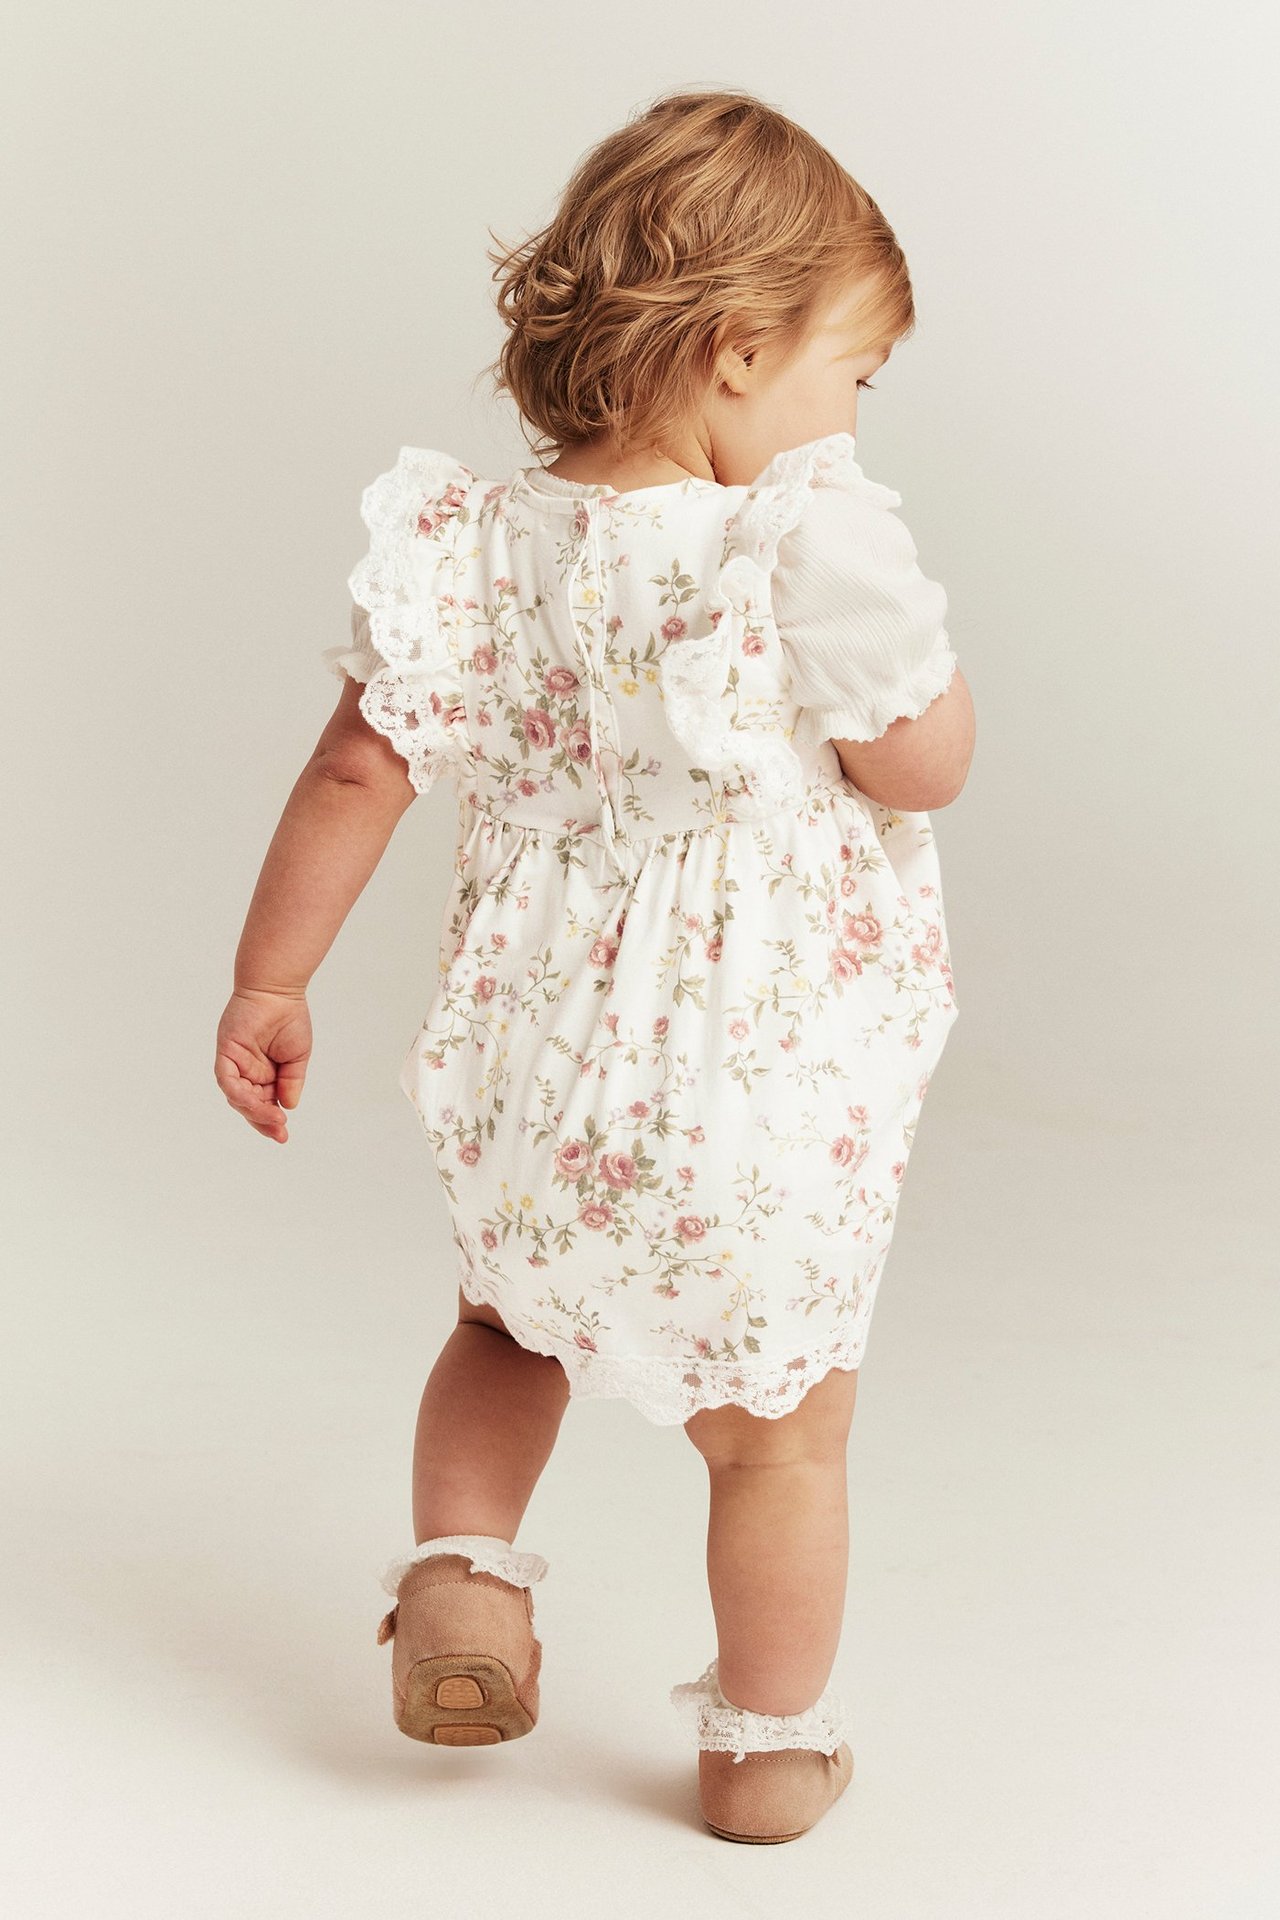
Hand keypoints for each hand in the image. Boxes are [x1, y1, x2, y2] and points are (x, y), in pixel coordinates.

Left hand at [214, 988, 312, 1142]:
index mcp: (264, 1074)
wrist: (278, 991)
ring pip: (237, 1097)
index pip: (264, 1104)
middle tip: (279, 1134)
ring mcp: (235, 1064)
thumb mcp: (297, 1057)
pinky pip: (227, 1080)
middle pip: (249, 1105)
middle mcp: (247, 1072)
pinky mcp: (225, 1053)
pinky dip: (238, 1094)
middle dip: (263, 1121)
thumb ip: (291, 1082)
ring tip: (274, 1119)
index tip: (284, 1136)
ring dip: (254, 1110)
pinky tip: (254, 1102)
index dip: (271, 1121)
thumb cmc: (289, 1018)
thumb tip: (288, 1106)